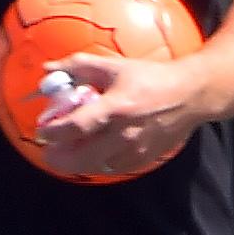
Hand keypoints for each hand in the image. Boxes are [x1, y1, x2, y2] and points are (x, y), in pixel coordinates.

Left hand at [34, 52, 207, 178]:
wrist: (191, 95)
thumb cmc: (150, 77)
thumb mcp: (114, 66)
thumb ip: (78, 66)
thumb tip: (47, 68)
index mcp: (115, 107)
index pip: (75, 127)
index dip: (53, 133)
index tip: (42, 131)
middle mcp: (124, 134)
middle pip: (80, 158)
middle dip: (57, 158)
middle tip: (48, 150)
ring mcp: (134, 150)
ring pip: (93, 167)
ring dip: (75, 163)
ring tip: (67, 152)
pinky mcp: (142, 160)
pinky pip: (111, 169)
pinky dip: (96, 164)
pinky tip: (90, 153)